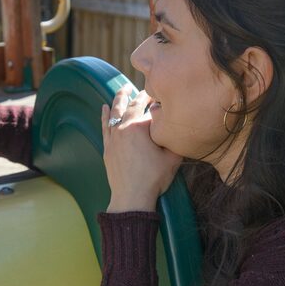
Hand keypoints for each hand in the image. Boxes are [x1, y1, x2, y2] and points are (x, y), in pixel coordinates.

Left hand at [102, 86, 181, 212]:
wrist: (131, 197)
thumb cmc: (153, 178)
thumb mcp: (173, 157)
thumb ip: (176, 139)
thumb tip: (179, 129)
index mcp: (140, 127)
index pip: (151, 109)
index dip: (159, 102)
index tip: (165, 95)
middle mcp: (124, 128)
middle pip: (132, 106)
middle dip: (140, 95)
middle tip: (146, 88)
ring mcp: (113, 137)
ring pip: (116, 113)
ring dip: (120, 99)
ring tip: (124, 89)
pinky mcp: (107, 147)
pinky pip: (105, 126)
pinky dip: (105, 115)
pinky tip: (105, 107)